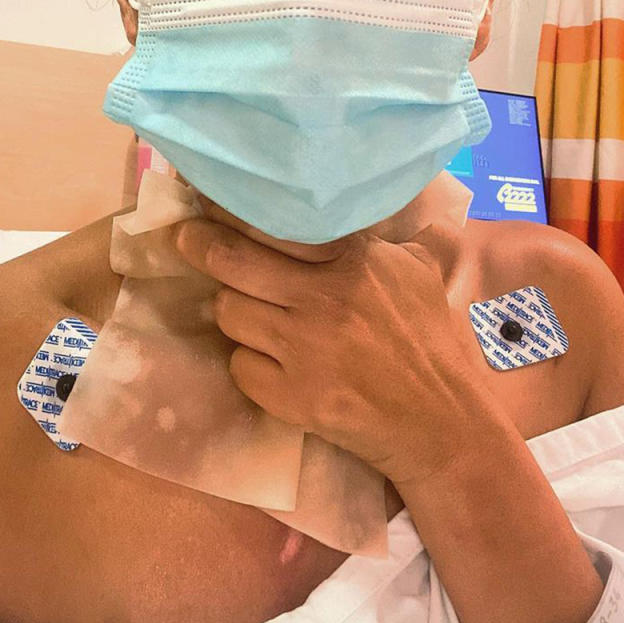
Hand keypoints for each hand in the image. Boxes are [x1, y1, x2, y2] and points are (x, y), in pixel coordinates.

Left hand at [173, 205, 499, 486]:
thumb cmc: (431, 342)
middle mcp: (323, 298)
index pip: (275, 223)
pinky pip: (240, 367)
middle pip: (232, 261)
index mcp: (354, 260)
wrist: (439, 423)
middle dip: (199, 244)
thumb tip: (399, 201)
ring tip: (248, 312)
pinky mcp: (291, 397)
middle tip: (184, 237)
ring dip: (233, 310)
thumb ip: (397, 234)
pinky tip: (269, 362)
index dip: (231, 209)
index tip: (205, 199)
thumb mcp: (421, 271)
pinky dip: (248, 363)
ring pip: (229, 313)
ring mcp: (304, 349)